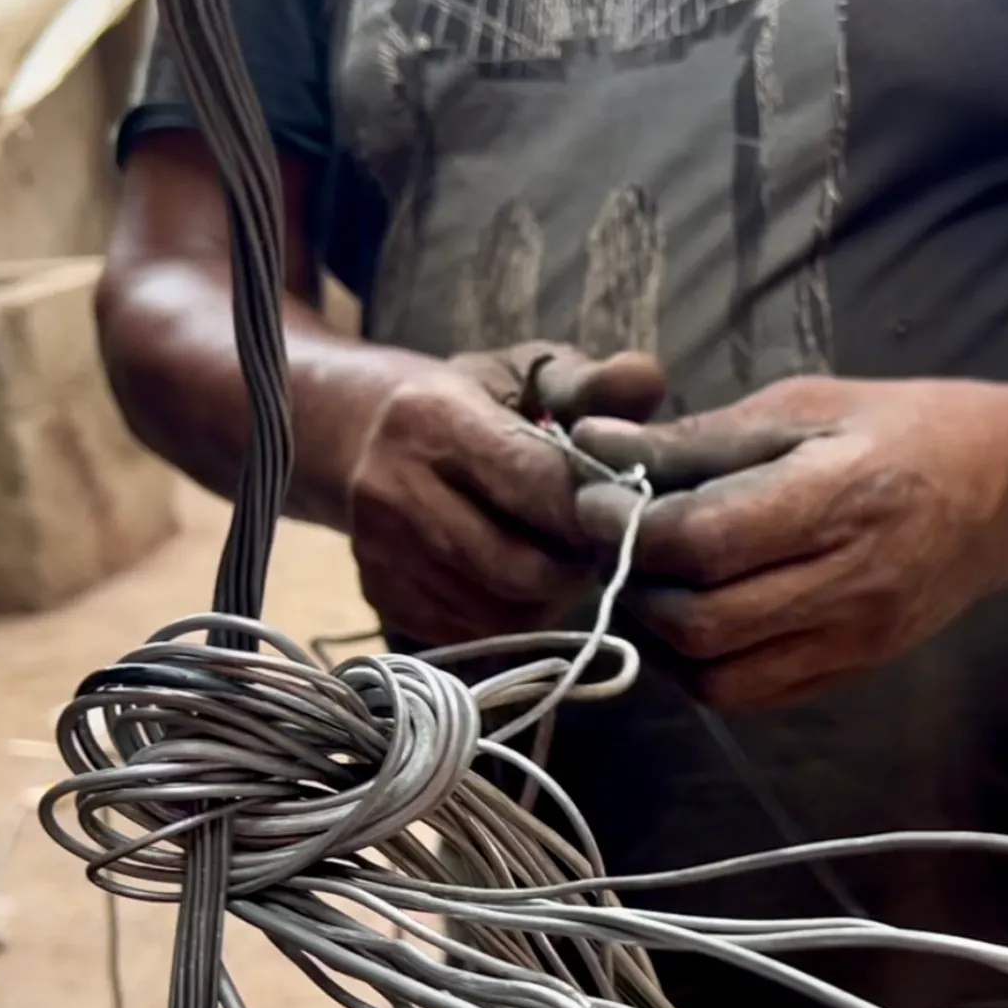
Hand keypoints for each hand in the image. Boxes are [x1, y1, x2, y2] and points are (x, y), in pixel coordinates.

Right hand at [346, 342, 665, 645]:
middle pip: (518, 566)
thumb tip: (647, 378)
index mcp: (432, 418)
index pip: (533, 483)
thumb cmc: (470, 399)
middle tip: (598, 547)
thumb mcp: (528, 372)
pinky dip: (512, 619)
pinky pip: (472, 636)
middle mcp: (395, 490)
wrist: (361, 431)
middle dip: (575, 566)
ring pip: (498, 613)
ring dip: (549, 600)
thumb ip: (591, 381)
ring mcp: (382, 553)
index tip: (621, 508)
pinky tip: (523, 584)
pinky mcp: (382, 598)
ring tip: (563, 563)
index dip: (590, 507)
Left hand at [572, 376, 1007, 710]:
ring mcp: (853, 639)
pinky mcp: (853, 670)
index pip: (704, 540)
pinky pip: (750, 695)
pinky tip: (691, 617)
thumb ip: (701, 437)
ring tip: (648, 581)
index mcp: (839, 499)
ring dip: (659, 636)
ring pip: (716, 676)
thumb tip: (596, 445)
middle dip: (633, 585)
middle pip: (700, 621)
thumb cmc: (908, 427)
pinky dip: (699, 666)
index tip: (595, 497)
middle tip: (612, 543)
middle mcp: (850, 584)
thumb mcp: (807, 405)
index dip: (628, 526)